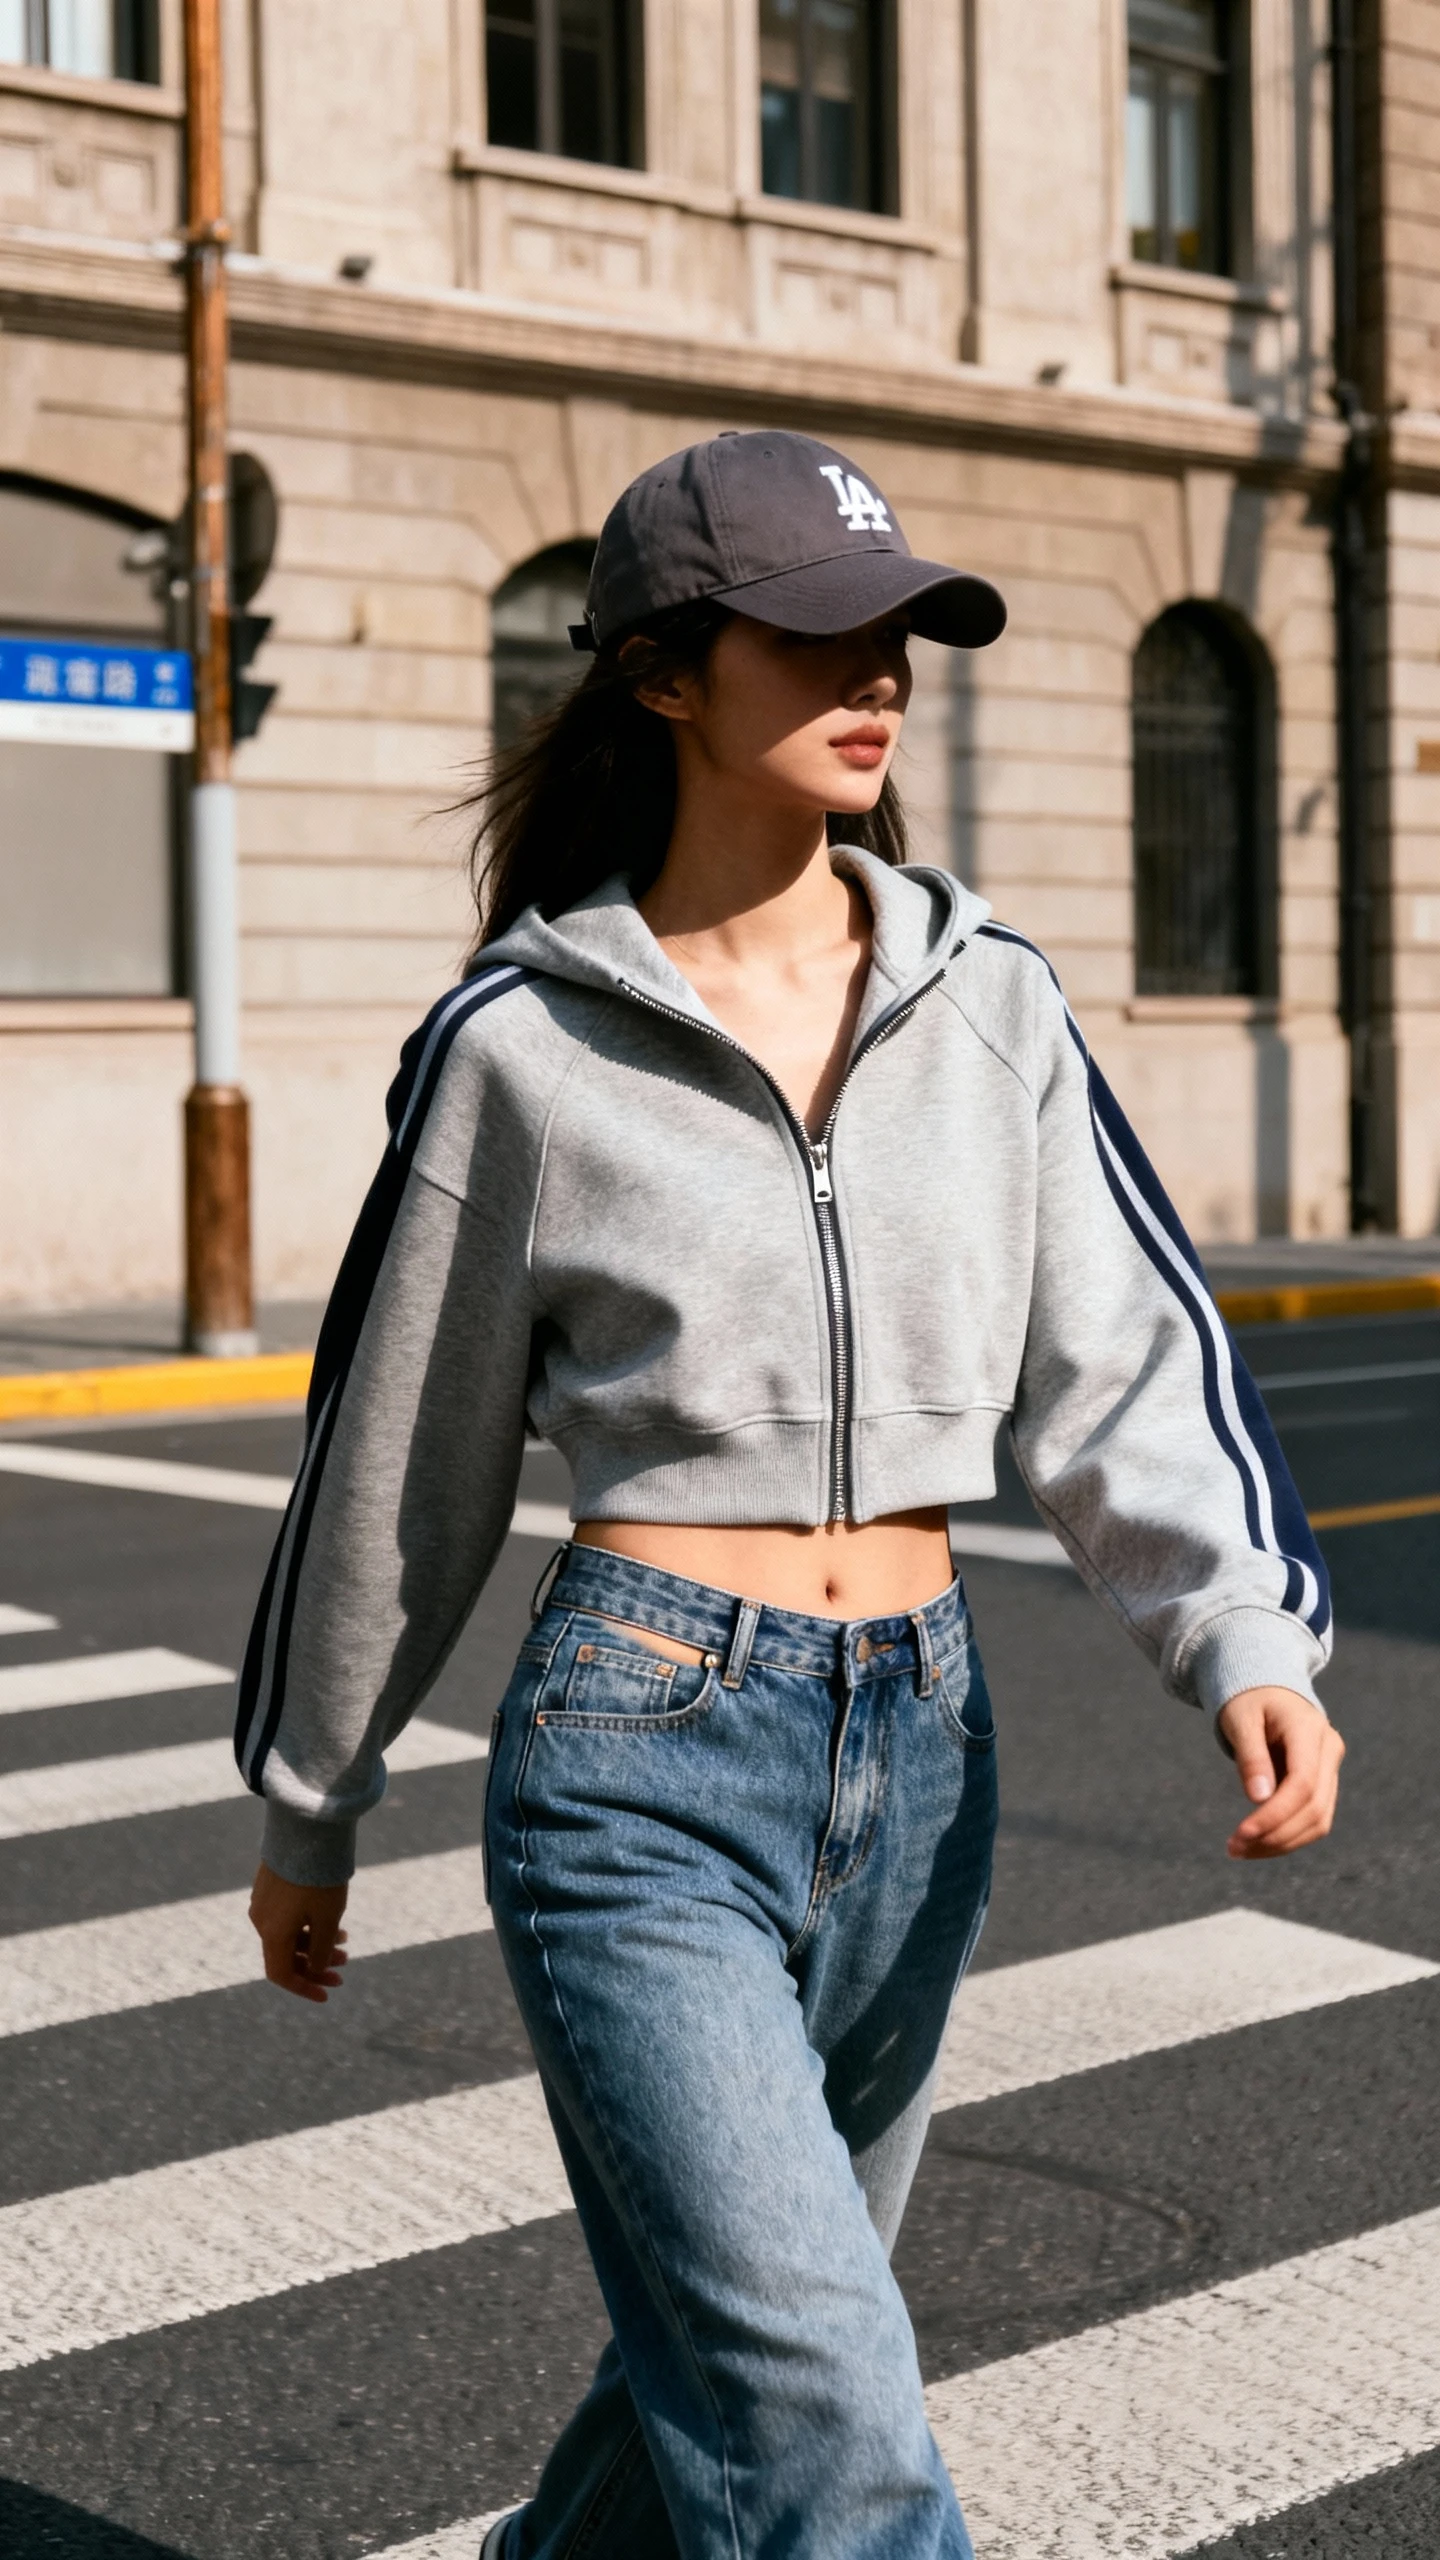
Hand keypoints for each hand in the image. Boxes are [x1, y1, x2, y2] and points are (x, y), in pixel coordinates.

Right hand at [249, 1861, 349, 2001]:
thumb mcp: (328, 1918)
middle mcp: (261, 1919)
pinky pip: (286, 1915)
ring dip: (315, 1942)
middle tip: (346, 1963)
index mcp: (271, 1933)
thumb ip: (320, 1950)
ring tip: (345, 1938)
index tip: (328, 1993)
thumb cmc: (319, 1876)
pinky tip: (331, 1917)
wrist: (306, 1827)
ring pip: (288, 1933)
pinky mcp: (269, 1883)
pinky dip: (307, 1924)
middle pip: (286, 1954)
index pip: (281, 1974)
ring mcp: (263, 1900)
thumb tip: (314, 1969)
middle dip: (316, 1963)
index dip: (304, 1988)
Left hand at [1218, 1686, 1344, 1859]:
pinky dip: (1288, 1836)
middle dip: (1275, 1836)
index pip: (1302, 1783)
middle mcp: (1329, 1749)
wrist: (1268, 1688)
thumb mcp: (1240, 1720)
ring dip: (1281, 1843)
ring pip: (1319, 1820)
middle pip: (1314, 1808)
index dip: (1275, 1815)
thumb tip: (1258, 1799)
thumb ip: (1251, 1757)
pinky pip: (1314, 1818)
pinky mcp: (1324, 1783)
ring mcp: (1331, 1768)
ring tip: (1240, 1851)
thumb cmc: (1249, 1700)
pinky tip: (1258, 1843)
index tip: (1241, 1834)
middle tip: (1233, 1850)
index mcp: (1309, 1729)